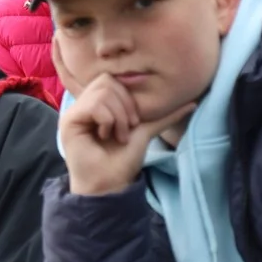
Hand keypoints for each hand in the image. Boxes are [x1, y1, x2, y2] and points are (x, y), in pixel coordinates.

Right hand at [53, 37, 194, 195]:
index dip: (128, 96)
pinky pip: (94, 105)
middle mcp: (84, 105)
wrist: (109, 183)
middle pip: (107, 80)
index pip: (111, 79)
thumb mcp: (145, 131)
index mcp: (98, 104)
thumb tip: (192, 103)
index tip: (134, 123)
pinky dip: (107, 119)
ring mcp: (75, 112)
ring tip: (117, 134)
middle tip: (127, 129)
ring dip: (118, 115)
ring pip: (102, 92)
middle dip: (124, 105)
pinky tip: (104, 135)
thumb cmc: (123, 160)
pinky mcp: (69, 121)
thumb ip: (164, 116)